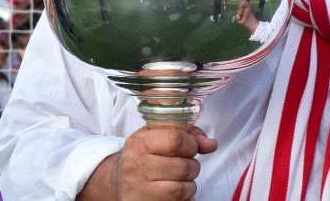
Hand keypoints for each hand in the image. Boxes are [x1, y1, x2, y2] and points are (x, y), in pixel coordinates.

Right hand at [79, 125, 217, 200]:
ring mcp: (139, 189)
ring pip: (181, 188)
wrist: (118, 181)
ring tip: (182, 180)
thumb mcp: (158, 136)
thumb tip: (211, 144)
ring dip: (189, 185)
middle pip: (182, 166)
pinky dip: (184, 198)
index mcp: (139, 143)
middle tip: (186, 165)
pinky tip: (176, 192)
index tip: (190, 147)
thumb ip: (188, 134)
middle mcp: (136, 165)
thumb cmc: (143, 156)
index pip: (176, 139)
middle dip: (192, 166)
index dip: (191, 144)